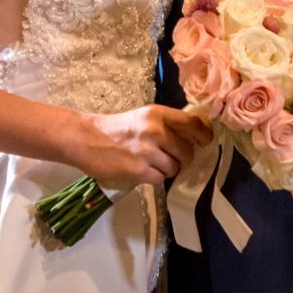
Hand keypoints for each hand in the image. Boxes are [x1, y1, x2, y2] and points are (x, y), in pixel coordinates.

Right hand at [76, 105, 213, 186]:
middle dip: (181, 158)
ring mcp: (148, 151)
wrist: (86, 140)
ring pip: (175, 167)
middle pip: (187, 151)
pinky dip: (154, 178)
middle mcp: (155, 130)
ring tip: (151, 165)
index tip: (205, 142)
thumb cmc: (115, 128)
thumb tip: (192, 138)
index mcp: (157, 114)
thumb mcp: (142, 118)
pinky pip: (160, 179)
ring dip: (166, 169)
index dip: (204, 134)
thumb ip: (165, 125)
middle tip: (168, 158)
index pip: (193, 123)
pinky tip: (142, 171)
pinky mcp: (140, 170)